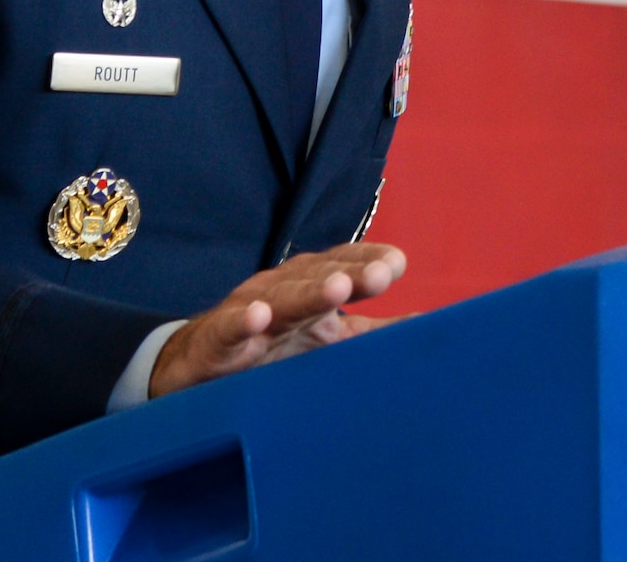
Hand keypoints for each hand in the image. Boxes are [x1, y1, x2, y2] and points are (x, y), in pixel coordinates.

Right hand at [148, 241, 406, 396]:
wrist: (198, 365)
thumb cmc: (272, 347)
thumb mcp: (328, 339)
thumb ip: (374, 333)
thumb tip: (428, 325)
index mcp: (310, 285)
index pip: (343, 263)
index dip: (367, 260)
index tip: (396, 264)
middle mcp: (282, 289)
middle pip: (317, 276)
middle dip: (348, 274)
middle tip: (379, 275)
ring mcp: (248, 312)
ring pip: (280, 299)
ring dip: (307, 293)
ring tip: (335, 290)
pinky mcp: (216, 342)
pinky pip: (229, 330)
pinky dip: (243, 323)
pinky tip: (258, 319)